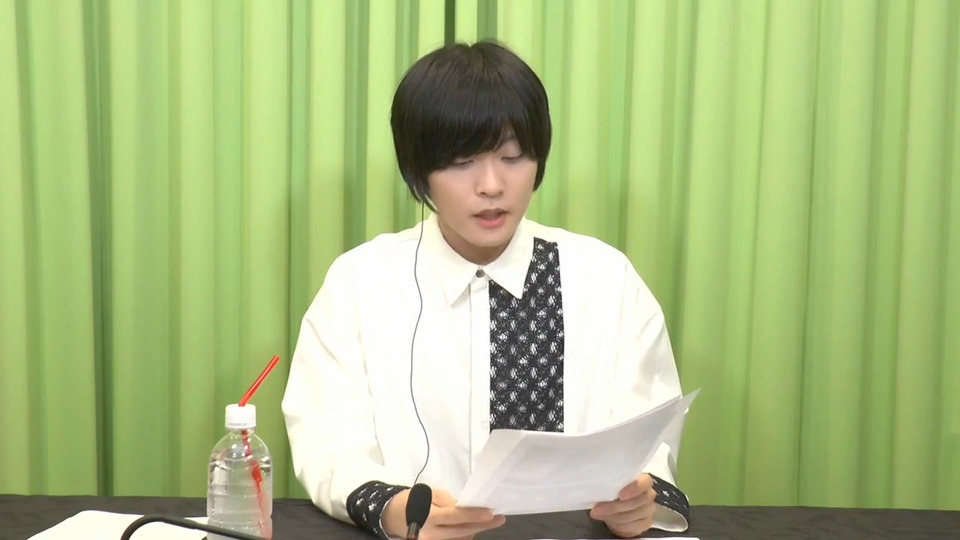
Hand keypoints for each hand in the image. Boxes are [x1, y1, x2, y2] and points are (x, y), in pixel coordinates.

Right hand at [382, 487, 505, 538]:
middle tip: (498, 518)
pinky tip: (473, 526)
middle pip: (462, 531)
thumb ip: (449, 502)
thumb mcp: (431, 495)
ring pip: (461, 538)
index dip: (473, 515)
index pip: (455, 517)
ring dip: (475, 529)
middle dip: (482, 525)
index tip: (489, 513)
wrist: (395, 516)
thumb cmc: (414, 500)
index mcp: (429, 517)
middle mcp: (431, 535)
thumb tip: (468, 508)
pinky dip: (465, 533)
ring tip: (488, 520)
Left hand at [589, 473, 656, 537]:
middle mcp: (649, 495)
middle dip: (614, 507)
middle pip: (636, 502)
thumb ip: (610, 484)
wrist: (619, 507)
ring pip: (632, 516)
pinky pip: (632, 527)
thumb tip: (595, 488)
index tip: (620, 495)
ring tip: (598, 514)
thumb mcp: (612, 484)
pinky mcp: (646, 523)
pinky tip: (608, 520)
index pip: (645, 482)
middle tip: (597, 509)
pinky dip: (617, 525)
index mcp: (643, 481)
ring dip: (613, 516)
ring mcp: (649, 510)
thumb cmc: (615, 491)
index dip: (634, 489)